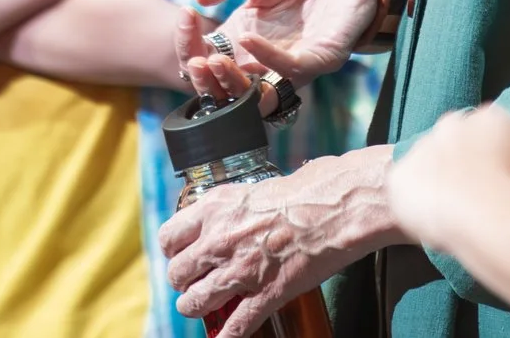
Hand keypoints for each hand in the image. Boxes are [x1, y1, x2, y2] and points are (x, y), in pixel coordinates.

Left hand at [158, 148, 394, 337]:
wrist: (340, 207)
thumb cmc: (310, 189)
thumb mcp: (259, 187)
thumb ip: (237, 206)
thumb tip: (238, 213)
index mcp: (216, 208)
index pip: (170, 237)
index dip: (174, 250)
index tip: (181, 253)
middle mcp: (220, 240)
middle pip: (178, 274)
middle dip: (184, 281)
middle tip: (195, 282)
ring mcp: (240, 270)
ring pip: (195, 303)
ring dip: (196, 308)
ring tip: (203, 307)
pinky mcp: (266, 295)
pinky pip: (234, 326)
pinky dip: (227, 337)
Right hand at [179, 0, 380, 99]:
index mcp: (244, 35)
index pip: (207, 60)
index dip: (189, 47)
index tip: (186, 16)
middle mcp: (266, 57)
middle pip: (227, 92)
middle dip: (205, 83)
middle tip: (195, 60)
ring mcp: (294, 61)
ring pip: (258, 98)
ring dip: (232, 85)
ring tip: (215, 60)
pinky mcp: (323, 57)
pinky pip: (292, 72)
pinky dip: (268, 59)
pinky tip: (250, 38)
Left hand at [385, 105, 509, 251]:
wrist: (481, 212)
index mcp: (492, 119)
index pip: (491, 131)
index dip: (496, 156)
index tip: (501, 178)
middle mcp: (455, 123)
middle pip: (458, 140)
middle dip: (466, 161)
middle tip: (476, 194)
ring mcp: (424, 145)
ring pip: (429, 160)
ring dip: (438, 178)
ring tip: (451, 210)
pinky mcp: (402, 173)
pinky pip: (406, 184)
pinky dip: (414, 198)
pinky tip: (428, 218)